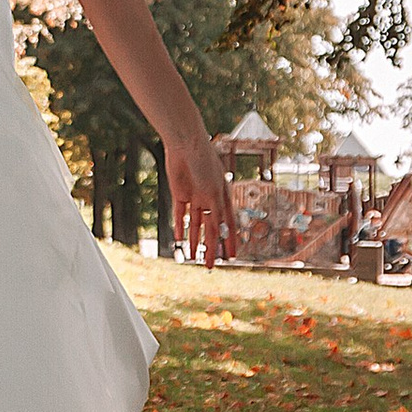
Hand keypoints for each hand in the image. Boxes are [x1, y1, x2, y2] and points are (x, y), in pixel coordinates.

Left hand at [163, 129, 234, 264]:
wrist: (185, 145)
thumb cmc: (205, 164)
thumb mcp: (214, 191)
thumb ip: (216, 211)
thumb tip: (220, 232)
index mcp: (223, 197)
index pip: (228, 225)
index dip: (230, 241)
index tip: (232, 257)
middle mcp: (210, 199)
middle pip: (211, 229)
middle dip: (211, 248)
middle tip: (211, 266)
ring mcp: (194, 197)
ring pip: (195, 225)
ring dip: (195, 241)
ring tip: (193, 258)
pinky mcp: (179, 194)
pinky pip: (180, 215)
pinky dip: (180, 227)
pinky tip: (179, 239)